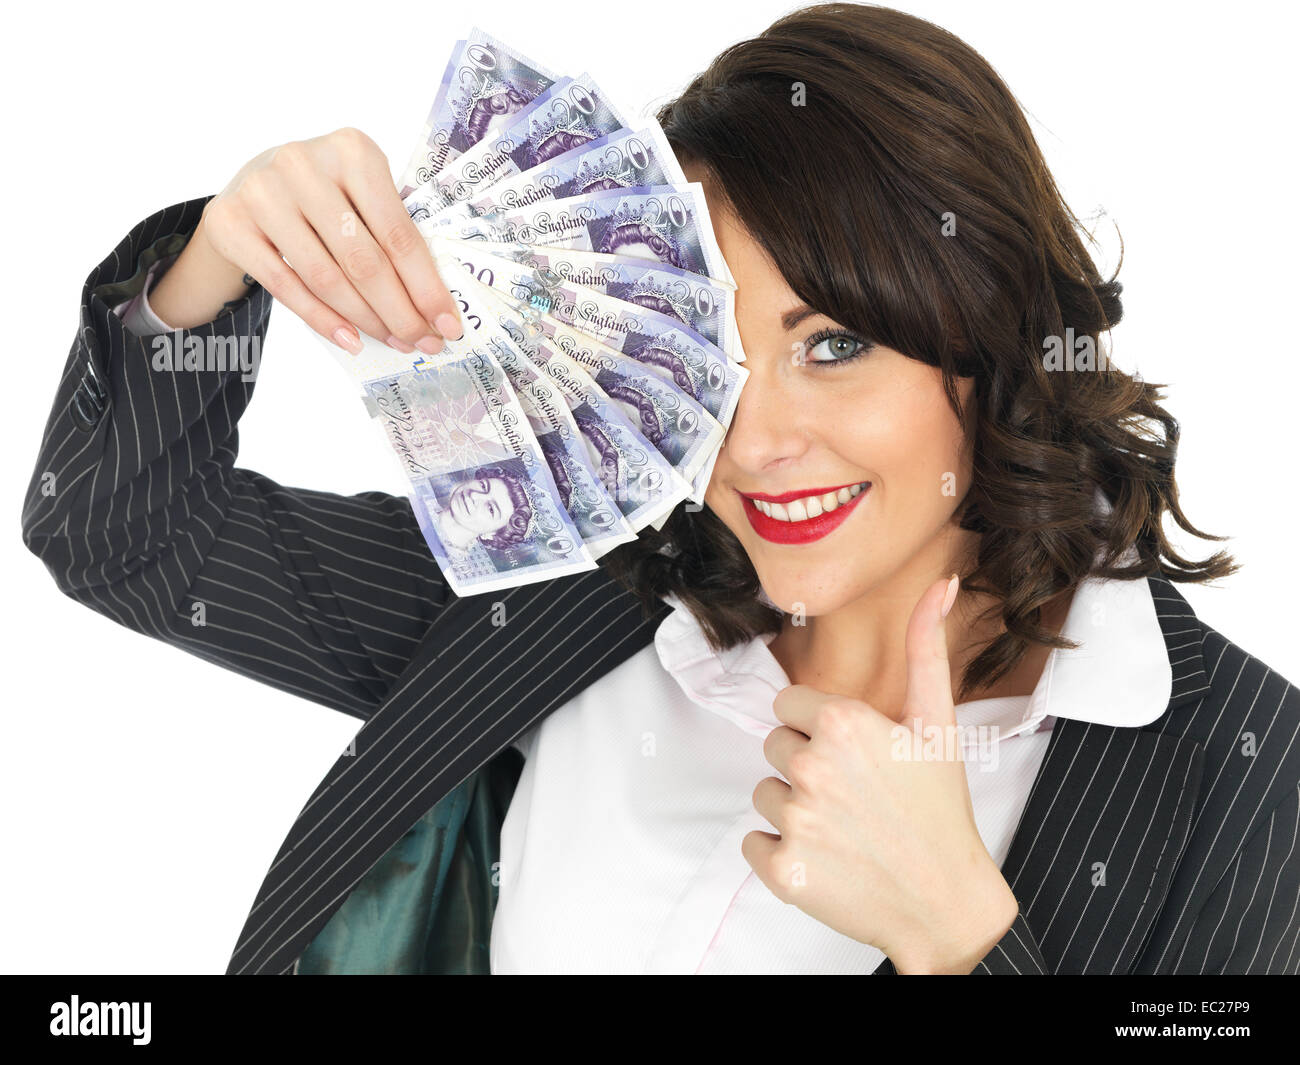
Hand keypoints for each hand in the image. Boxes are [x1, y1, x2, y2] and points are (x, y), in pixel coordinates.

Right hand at [194, 127, 462, 353]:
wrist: (252, 184)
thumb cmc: (327, 195)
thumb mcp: (362, 195)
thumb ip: (393, 235)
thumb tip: (435, 307)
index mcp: (352, 150)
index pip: (398, 234)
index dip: (426, 286)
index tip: (449, 324)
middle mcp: (303, 164)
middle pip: (364, 261)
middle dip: (400, 311)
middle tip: (423, 342)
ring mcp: (262, 191)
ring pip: (326, 278)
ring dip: (365, 320)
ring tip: (392, 342)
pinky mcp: (231, 222)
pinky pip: (286, 286)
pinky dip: (322, 319)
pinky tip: (349, 340)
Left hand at [741, 574, 1019, 972]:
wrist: (946, 902)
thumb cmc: (941, 810)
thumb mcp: (938, 723)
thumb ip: (927, 646)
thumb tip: (943, 583)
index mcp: (842, 722)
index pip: (789, 704)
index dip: (819, 727)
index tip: (853, 753)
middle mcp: (811, 765)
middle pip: (774, 746)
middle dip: (806, 764)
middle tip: (853, 793)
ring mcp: (794, 819)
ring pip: (764, 793)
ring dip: (795, 808)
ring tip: (844, 826)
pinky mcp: (781, 867)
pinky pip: (753, 840)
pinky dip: (781, 851)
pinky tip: (826, 856)